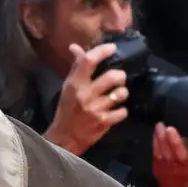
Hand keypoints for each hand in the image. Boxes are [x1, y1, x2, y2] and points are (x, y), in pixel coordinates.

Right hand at [45, 39, 127, 155]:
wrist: (64, 139)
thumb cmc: (67, 110)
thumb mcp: (68, 87)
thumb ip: (75, 67)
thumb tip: (75, 47)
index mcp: (75, 84)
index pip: (89, 61)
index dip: (103, 51)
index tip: (112, 48)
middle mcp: (86, 95)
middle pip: (112, 77)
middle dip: (120, 76)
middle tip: (119, 79)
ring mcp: (96, 110)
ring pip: (121, 93)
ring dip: (122, 93)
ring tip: (118, 95)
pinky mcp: (104, 123)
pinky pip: (123, 111)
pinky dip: (121, 111)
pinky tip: (116, 111)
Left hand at [151, 124, 187, 186]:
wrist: (176, 186)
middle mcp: (183, 169)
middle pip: (181, 156)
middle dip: (174, 142)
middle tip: (170, 128)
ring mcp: (169, 170)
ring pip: (166, 154)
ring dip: (161, 140)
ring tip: (160, 126)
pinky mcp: (158, 169)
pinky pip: (156, 154)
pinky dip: (156, 142)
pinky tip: (156, 132)